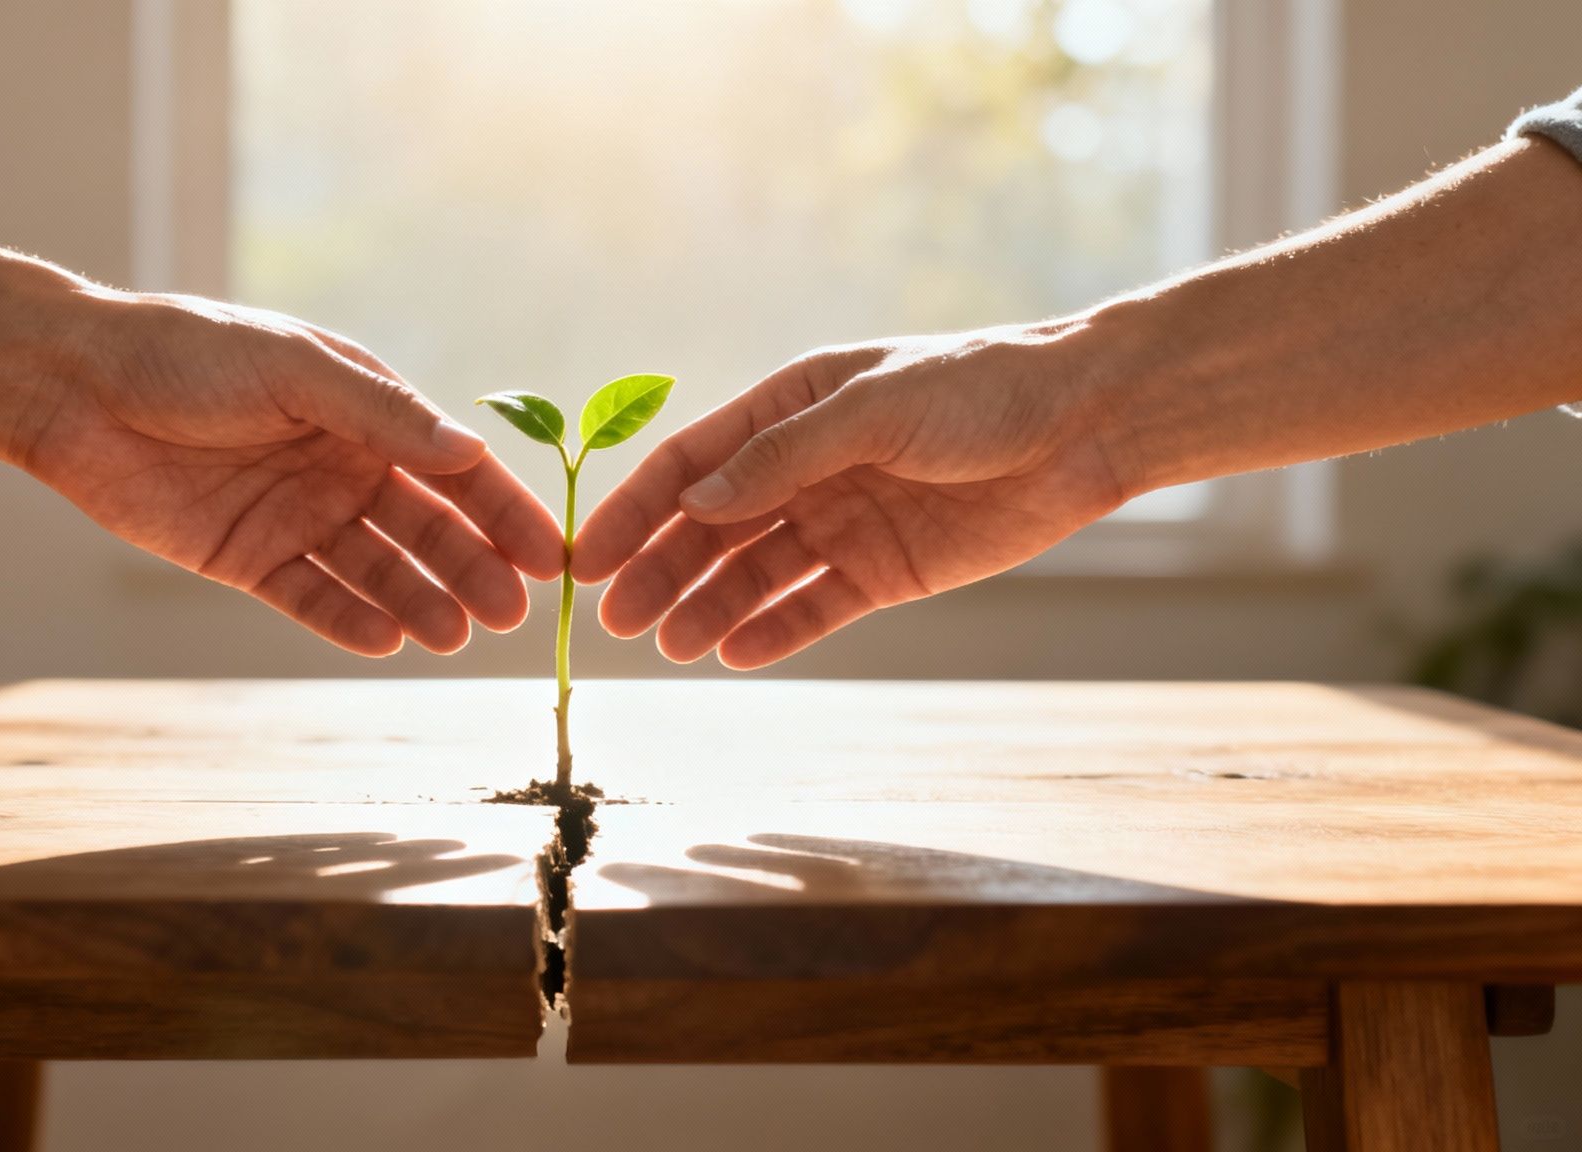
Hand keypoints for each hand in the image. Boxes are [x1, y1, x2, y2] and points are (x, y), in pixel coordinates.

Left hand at [15, 293, 564, 655]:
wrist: (74, 386)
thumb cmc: (187, 354)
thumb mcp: (293, 369)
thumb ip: (380, 414)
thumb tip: (471, 450)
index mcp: (365, 411)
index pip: (453, 468)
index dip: (502, 512)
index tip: (545, 558)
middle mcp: (341, 465)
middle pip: (425, 527)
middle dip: (470, 569)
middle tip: (507, 614)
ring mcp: (297, 515)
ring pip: (376, 569)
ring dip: (419, 601)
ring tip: (454, 636)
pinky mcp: (248, 558)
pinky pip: (312, 596)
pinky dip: (350, 620)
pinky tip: (388, 639)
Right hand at [571, 328, 1134, 668]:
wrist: (1087, 424)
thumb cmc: (981, 389)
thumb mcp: (873, 407)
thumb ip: (783, 457)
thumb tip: (695, 503)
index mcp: (790, 406)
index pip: (692, 462)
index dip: (637, 510)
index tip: (591, 560)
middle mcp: (805, 467)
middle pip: (712, 528)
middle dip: (661, 573)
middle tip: (616, 624)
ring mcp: (842, 521)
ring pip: (756, 574)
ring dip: (709, 608)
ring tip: (672, 648)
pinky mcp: (885, 571)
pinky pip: (816, 608)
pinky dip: (775, 632)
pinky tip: (734, 653)